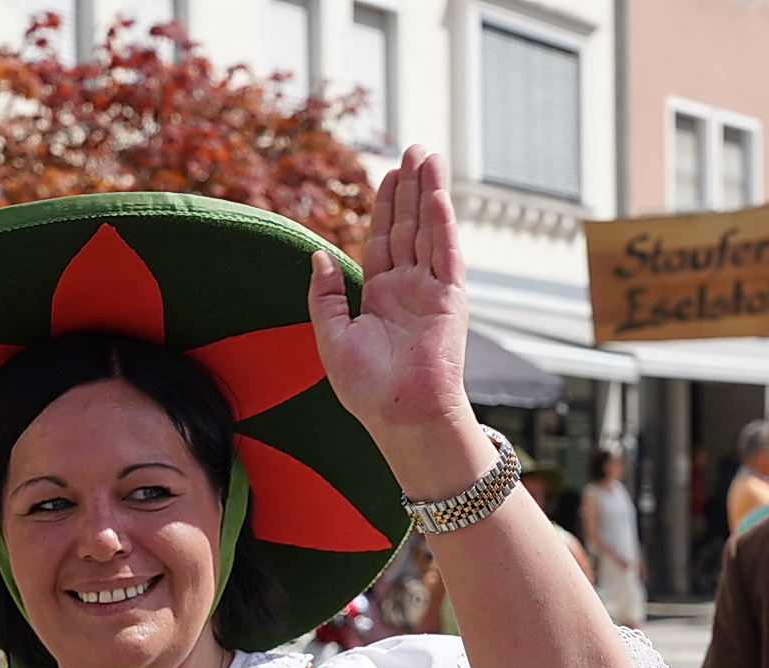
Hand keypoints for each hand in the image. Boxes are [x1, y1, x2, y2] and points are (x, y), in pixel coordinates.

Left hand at [308, 146, 469, 436]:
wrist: (399, 417)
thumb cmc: (366, 390)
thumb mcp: (331, 336)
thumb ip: (325, 295)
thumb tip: (319, 255)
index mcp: (380, 298)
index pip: (382, 240)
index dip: (385, 206)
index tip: (388, 173)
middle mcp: (408, 289)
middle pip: (408, 226)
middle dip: (410, 188)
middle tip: (413, 149)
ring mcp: (431, 292)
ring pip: (429, 231)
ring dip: (429, 193)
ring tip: (428, 156)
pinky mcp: (450, 300)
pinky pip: (445, 254)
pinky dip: (442, 225)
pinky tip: (437, 196)